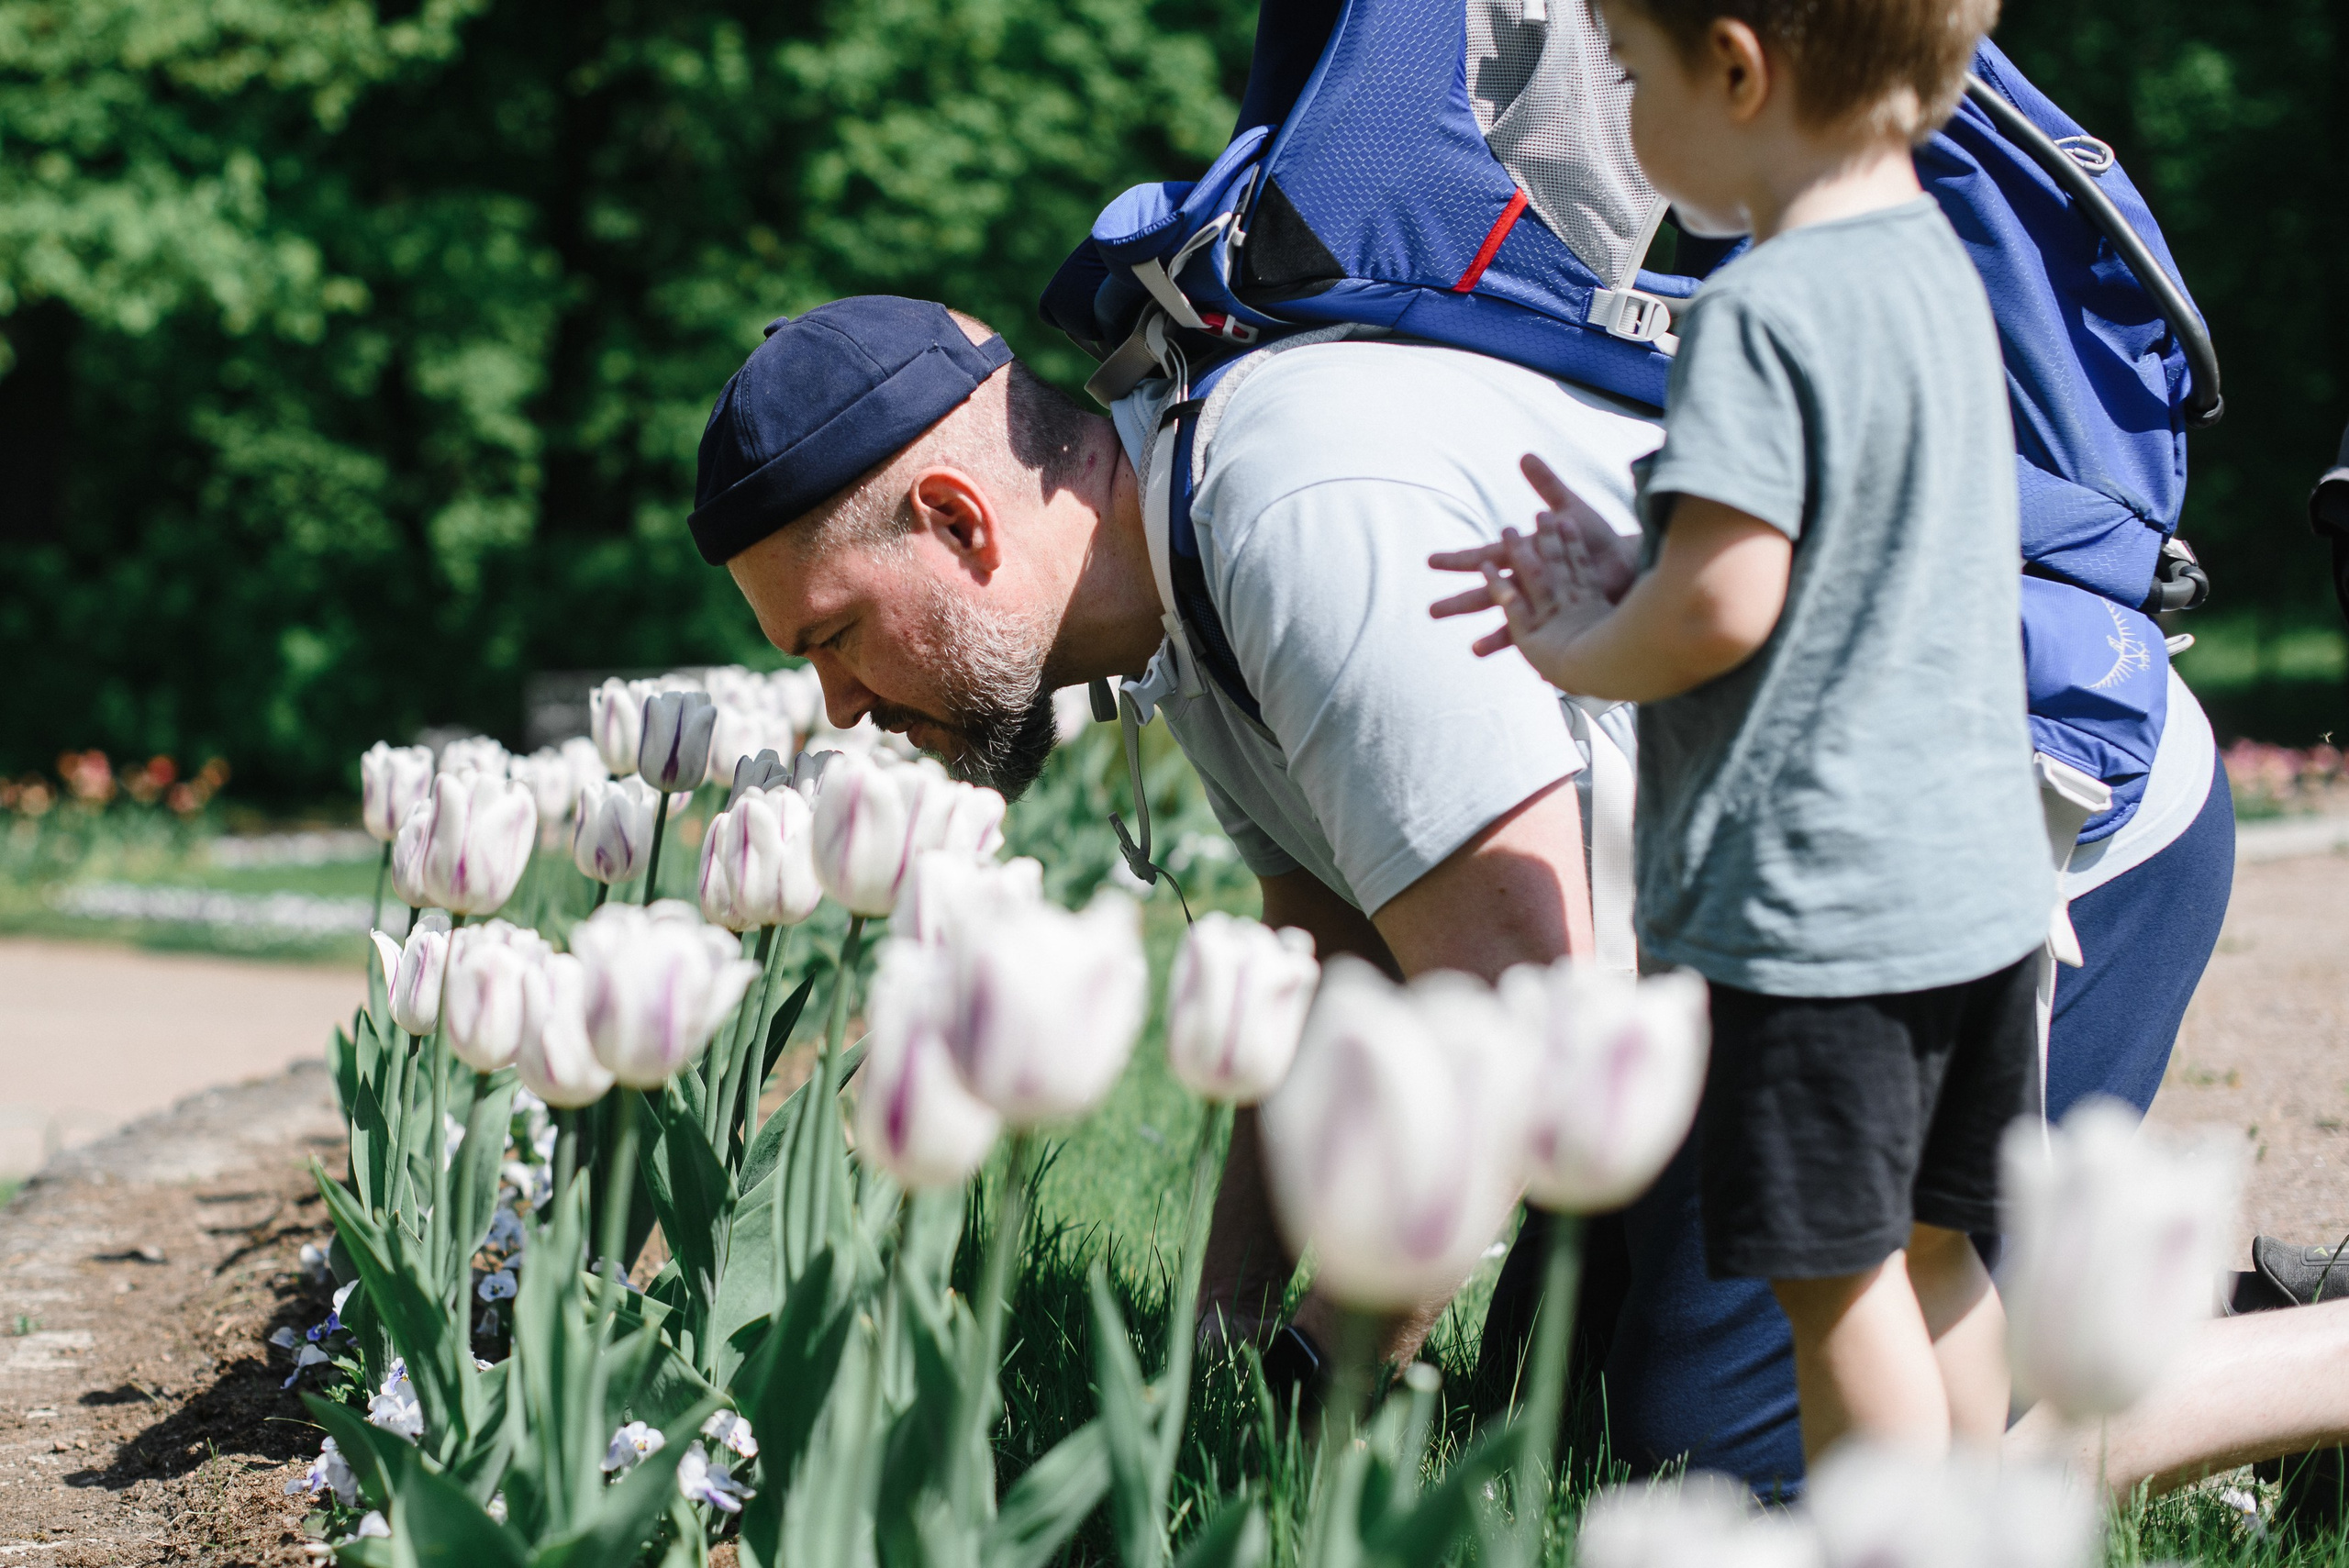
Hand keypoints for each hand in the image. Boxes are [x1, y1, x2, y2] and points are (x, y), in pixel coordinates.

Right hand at [1429, 455, 1629, 685]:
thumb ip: (1547, 485)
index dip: (1458, 560)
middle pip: (1486, 593)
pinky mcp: (1562, 617)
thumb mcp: (1570, 509)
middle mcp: (1527, 582)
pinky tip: (1530, 669)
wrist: (1628, 564)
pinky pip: (1546, 638)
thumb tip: (1524, 456)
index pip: (1484, 557)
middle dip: (1460, 603)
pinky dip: (1538, 652)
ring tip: (1474, 652)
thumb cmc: (1598, 538)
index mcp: (1524, 556)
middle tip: (1431, 612)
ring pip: (1511, 622)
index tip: (1431, 561)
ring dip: (1492, 637)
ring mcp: (1543, 602)